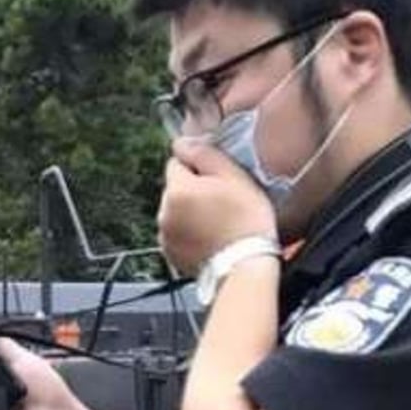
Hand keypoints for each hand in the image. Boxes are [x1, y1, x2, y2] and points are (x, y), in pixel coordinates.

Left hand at [157, 138, 276, 275]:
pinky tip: (213, 238)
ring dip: (192, 213)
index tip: (219, 179)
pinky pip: (178, 234)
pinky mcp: (171, 254)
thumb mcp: (233, 176)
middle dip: (195, 191)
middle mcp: (164, 212)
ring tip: (220, 224)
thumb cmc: (246, 221)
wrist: (246, 267)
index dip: (199, 167)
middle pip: (176, 188)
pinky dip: (191, 234)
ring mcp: (165, 236)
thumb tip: (181, 142)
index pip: (177, 162)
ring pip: (177, 211)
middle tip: (224, 203)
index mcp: (176, 190)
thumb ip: (204, 153)